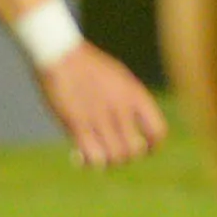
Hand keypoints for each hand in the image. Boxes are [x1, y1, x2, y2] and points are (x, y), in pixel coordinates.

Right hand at [36, 43, 168, 168]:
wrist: (59, 53)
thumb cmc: (88, 67)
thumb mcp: (118, 79)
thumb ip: (128, 102)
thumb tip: (133, 129)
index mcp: (135, 95)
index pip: (157, 131)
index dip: (152, 147)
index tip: (142, 150)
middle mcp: (121, 107)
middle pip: (134, 151)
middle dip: (125, 157)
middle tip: (112, 152)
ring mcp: (99, 116)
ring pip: (115, 157)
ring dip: (107, 162)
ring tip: (97, 155)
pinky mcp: (77, 123)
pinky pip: (93, 156)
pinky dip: (90, 163)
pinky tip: (79, 157)